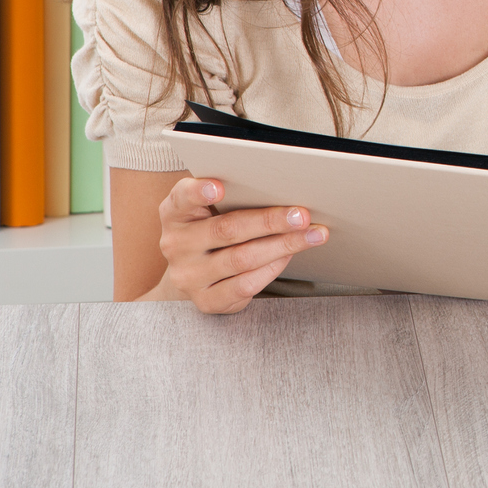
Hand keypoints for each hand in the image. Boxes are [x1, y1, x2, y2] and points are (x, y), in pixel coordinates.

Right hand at [151, 177, 328, 313]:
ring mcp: (188, 275)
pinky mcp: (206, 300)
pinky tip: (290, 256)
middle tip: (302, 216)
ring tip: (312, 235)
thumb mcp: (210, 209)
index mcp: (175, 213)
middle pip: (227, 229)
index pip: (181, 198)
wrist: (194, 273)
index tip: (220, 187)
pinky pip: (245, 285)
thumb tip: (284, 189)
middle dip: (270, 221)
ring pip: (242, 258)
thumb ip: (234, 196)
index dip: (198, 191)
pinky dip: (272, 268)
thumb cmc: (213, 229)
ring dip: (283, 245)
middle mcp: (176, 244)